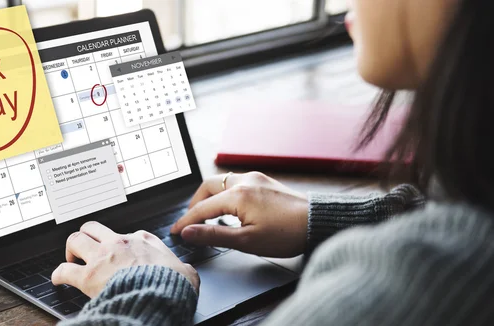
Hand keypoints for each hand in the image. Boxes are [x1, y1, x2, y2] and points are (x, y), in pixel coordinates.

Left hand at [52, 221, 199, 297]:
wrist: (160, 296)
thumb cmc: (172, 285)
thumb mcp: (185, 271)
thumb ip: (182, 268)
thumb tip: (187, 273)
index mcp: (142, 240)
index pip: (125, 234)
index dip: (119, 244)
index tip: (118, 253)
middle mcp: (119, 243)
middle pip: (93, 228)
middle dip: (87, 236)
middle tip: (86, 248)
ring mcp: (102, 257)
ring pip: (75, 240)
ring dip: (71, 249)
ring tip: (71, 259)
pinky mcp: (88, 276)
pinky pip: (64, 270)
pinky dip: (59, 274)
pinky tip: (58, 279)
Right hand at [170, 172, 308, 257]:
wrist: (318, 222)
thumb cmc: (287, 234)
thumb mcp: (246, 241)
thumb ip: (214, 235)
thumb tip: (189, 232)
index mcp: (238, 195)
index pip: (202, 208)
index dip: (186, 221)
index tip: (176, 231)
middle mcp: (244, 180)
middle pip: (208, 186)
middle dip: (196, 203)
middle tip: (191, 221)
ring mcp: (255, 178)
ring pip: (222, 182)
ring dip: (210, 197)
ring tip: (208, 216)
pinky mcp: (264, 181)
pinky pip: (236, 182)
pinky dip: (225, 193)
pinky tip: (229, 208)